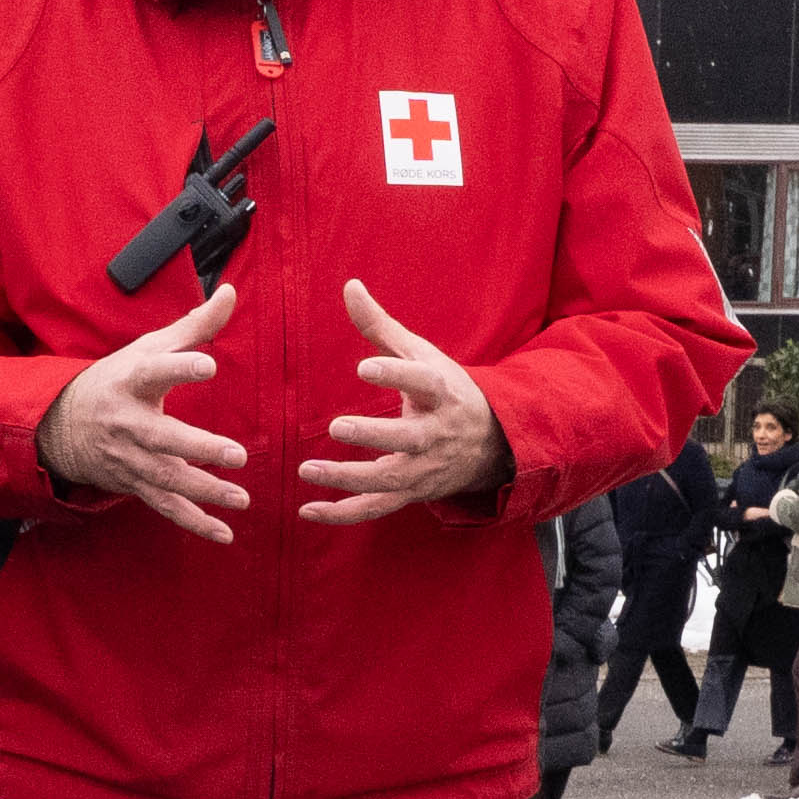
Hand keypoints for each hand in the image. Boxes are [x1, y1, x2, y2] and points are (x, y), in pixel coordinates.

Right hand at [36, 279, 250, 541]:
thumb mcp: (148, 348)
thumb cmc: (118, 379)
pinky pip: (165, 506)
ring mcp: (130, 458)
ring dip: (204, 491)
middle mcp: (128, 423)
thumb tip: (231, 292)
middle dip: (199, 448)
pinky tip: (225, 532)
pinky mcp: (135, 484)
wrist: (61, 426)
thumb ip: (193, 326)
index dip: (180, 367)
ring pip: (167, 478)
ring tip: (241, 498)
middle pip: (164, 438)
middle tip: (236, 454)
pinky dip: (194, 522)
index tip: (208, 365)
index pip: (155, 372)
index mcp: (131, 381)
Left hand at [299, 281, 511, 521]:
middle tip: (337, 426)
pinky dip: (343, 513)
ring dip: (349, 478)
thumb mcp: (420, 355)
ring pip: (390, 479)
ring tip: (307, 469)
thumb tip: (348, 285)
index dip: (395, 375)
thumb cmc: (444, 390)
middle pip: (408, 438)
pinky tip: (308, 509)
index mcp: (442, 392)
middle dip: (374, 434)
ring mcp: (425, 467)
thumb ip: (380, 326)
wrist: (491, 443)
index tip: (364, 366)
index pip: (422, 382)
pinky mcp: (412, 493)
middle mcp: (437, 433)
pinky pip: (377, 508)